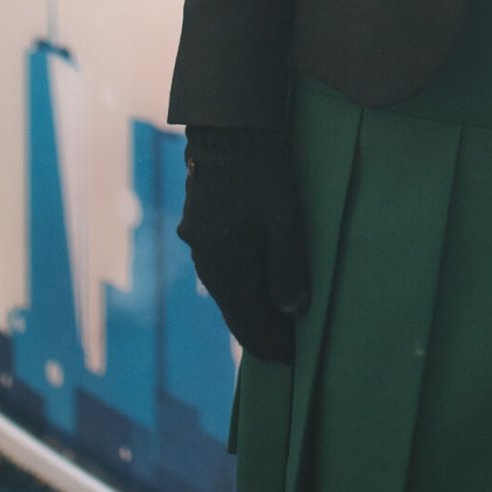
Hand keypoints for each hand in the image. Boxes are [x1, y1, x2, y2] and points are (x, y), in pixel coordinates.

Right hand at [176, 123, 308, 362]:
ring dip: (249, 308)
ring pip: (227, 289)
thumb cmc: (263, 176)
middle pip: (234, 309)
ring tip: (272, 322)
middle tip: (283, 350)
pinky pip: (222, 269)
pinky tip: (253, 285)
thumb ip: (287, 269)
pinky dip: (240, 285)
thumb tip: (291, 311)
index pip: (248, 321)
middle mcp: (206, 261)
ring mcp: (200, 243)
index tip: (290, 362)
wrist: (229, 129)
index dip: (269, 343)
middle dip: (259, 331)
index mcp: (225, 267)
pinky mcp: (201, 226)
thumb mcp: (283, 223)